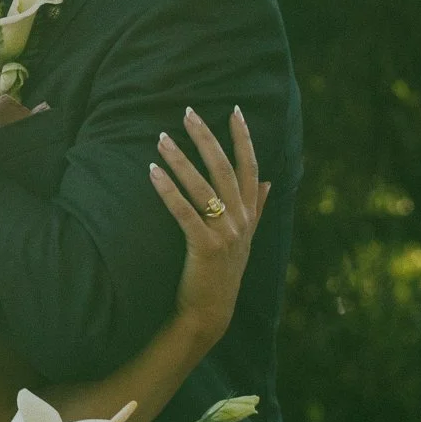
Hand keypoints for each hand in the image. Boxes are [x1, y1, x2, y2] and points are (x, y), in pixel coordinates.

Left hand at [151, 106, 266, 349]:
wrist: (211, 311)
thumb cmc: (222, 271)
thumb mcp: (245, 238)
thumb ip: (256, 207)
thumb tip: (268, 180)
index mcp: (249, 214)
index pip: (249, 166)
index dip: (243, 138)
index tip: (234, 110)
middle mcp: (241, 220)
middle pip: (223, 169)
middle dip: (205, 138)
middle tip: (187, 112)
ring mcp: (226, 234)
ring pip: (202, 186)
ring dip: (180, 159)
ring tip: (160, 138)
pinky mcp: (205, 247)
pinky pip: (185, 212)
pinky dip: (168, 190)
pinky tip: (152, 172)